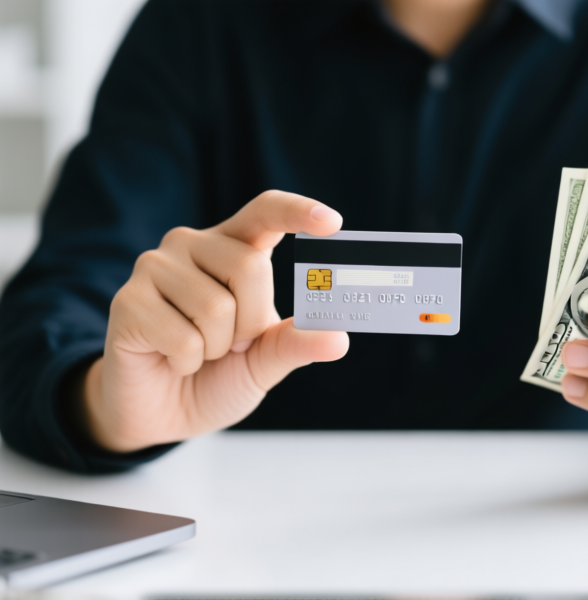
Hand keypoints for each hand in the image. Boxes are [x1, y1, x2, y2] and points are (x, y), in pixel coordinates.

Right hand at [81, 191, 349, 452]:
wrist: (161, 414)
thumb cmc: (216, 377)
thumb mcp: (264, 362)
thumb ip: (295, 344)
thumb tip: (339, 338)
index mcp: (234, 249)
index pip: (265, 212)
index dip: (298, 211)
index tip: (332, 223)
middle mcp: (193, 246)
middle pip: (250, 267)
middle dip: (253, 323)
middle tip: (235, 345)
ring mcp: (155, 268)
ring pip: (215, 307)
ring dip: (217, 348)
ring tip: (199, 352)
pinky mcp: (128, 301)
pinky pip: (183, 337)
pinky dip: (187, 362)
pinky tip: (172, 361)